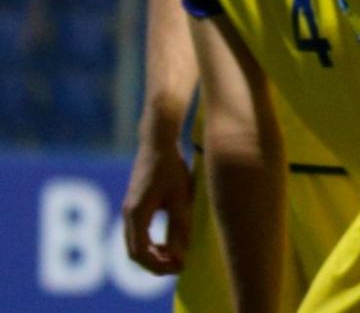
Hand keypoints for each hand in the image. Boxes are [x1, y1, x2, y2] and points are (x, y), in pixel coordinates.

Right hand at [121, 138, 193, 274]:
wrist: (157, 142)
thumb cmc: (171, 167)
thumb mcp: (180, 197)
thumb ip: (179, 226)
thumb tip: (179, 255)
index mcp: (137, 213)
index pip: (140, 253)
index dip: (158, 265)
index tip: (179, 268)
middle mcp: (128, 214)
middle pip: (135, 252)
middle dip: (156, 264)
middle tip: (180, 267)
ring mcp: (129, 210)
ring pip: (136, 244)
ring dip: (154, 254)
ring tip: (177, 257)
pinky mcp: (134, 206)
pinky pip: (138, 234)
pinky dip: (152, 244)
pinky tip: (170, 243)